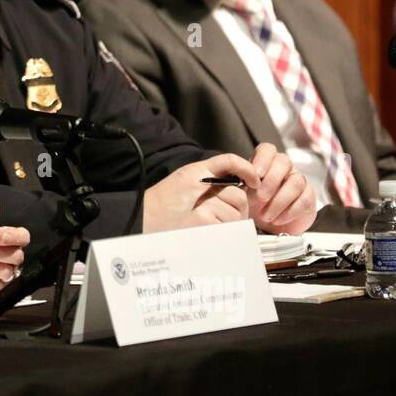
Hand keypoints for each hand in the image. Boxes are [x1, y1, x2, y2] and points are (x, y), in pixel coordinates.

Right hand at [142, 153, 257, 232]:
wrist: (141, 221)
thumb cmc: (161, 208)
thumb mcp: (183, 185)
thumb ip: (206, 183)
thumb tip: (237, 191)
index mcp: (195, 172)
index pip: (229, 161)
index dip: (246, 169)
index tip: (254, 181)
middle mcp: (199, 183)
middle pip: (238, 194)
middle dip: (240, 209)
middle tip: (229, 220)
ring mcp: (202, 203)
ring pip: (235, 214)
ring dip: (231, 224)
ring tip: (212, 228)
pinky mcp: (202, 220)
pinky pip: (228, 227)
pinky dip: (224, 234)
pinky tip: (209, 234)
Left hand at [247, 143, 316, 233]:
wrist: (270, 225)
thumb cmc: (255, 205)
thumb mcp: (244, 194)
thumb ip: (243, 185)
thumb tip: (241, 182)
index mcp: (266, 162)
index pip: (267, 149)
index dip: (262, 159)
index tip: (256, 174)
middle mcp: (284, 168)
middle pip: (283, 162)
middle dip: (271, 181)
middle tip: (260, 198)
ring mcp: (298, 180)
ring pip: (295, 182)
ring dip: (278, 201)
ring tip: (265, 216)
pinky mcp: (308, 196)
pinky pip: (304, 199)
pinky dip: (289, 212)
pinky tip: (277, 219)